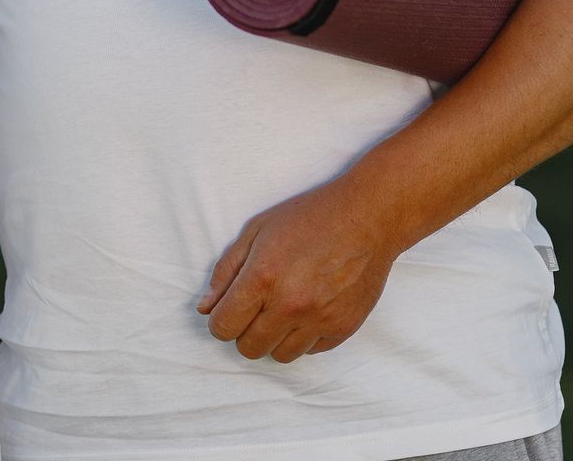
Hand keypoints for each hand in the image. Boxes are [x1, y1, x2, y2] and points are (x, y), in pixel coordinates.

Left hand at [197, 178, 399, 362]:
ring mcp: (320, 319)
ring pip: (280, 355)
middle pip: (249, 348)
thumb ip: (226, 271)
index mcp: (263, 277)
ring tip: (283, 309)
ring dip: (274, 337)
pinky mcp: (344, 327)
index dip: (220, 321)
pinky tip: (309, 309)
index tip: (229, 309)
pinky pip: (311, 350)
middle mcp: (291, 304)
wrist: (367, 217)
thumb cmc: (309, 217)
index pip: (223, 327)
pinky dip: (304, 336)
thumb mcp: (257, 230)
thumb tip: (205, 309)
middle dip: (244, 332)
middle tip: (256, 308)